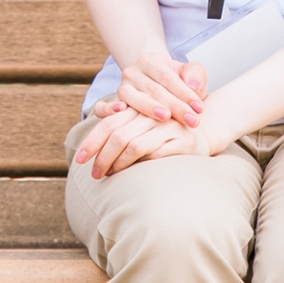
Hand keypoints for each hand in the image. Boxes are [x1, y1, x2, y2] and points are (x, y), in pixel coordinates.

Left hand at [75, 105, 213, 177]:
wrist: (204, 130)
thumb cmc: (165, 131)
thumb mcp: (142, 124)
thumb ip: (120, 128)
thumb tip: (91, 150)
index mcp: (139, 107)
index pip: (108, 122)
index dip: (92, 141)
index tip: (79, 160)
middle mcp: (152, 115)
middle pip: (117, 134)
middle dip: (102, 156)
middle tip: (94, 174)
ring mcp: (168, 127)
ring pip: (134, 145)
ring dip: (118, 163)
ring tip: (109, 175)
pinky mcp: (182, 141)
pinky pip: (155, 154)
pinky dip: (140, 164)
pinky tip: (132, 173)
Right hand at [105, 53, 207, 126]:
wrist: (156, 86)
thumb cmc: (178, 83)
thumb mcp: (190, 73)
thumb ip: (196, 75)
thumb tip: (193, 85)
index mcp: (151, 61)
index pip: (168, 77)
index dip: (184, 93)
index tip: (199, 109)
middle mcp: (132, 72)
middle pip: (154, 89)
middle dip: (175, 107)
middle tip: (192, 121)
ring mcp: (121, 88)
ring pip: (133, 98)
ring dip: (150, 109)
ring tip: (166, 118)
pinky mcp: (113, 102)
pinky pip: (102, 106)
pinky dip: (109, 109)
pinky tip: (121, 111)